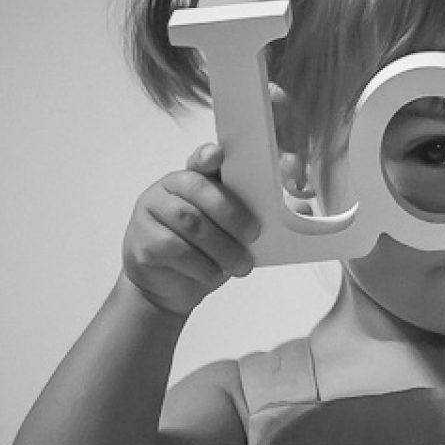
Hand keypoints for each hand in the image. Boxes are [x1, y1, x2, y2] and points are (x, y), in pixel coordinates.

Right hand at [120, 144, 260, 317]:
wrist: (169, 289)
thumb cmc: (205, 254)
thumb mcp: (233, 232)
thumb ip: (259, 214)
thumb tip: (302, 207)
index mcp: (192, 180)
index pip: (199, 161)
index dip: (207, 156)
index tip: (218, 155)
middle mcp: (167, 191)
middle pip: (199, 190)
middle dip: (233, 214)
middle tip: (253, 235)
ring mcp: (150, 214)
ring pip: (191, 223)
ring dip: (223, 247)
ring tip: (240, 264)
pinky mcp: (142, 242)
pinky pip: (176, 249)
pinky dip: (203, 265)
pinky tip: (213, 272)